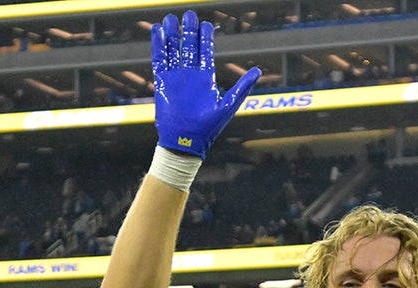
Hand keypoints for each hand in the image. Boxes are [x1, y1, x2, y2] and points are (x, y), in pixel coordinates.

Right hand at [151, 11, 259, 157]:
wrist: (186, 141)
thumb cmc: (209, 128)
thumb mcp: (229, 105)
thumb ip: (242, 87)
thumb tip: (259, 71)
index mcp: (206, 79)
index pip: (206, 52)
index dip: (206, 38)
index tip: (205, 24)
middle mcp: (191, 76)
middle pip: (189, 47)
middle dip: (189, 31)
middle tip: (189, 15)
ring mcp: (176, 78)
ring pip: (173, 51)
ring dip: (172, 35)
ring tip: (170, 19)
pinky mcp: (163, 82)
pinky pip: (160, 60)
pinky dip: (159, 45)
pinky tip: (158, 31)